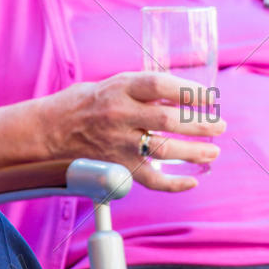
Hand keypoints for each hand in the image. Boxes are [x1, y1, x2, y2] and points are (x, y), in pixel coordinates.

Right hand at [38, 71, 224, 191]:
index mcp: (119, 88)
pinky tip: (191, 182)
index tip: (211, 97)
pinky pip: (150, 179)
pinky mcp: (116, 166)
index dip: (190, 91)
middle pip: (168, 119)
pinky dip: (174, 184)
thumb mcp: (111, 84)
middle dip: (200, 124)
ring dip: (194, 152)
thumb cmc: (83, 104)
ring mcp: (118, 143)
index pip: (160, 85)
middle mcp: (119, 115)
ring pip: (164, 149)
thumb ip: (142, 90)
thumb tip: (181, 94)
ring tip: (212, 152)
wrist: (49, 130)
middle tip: (219, 125)